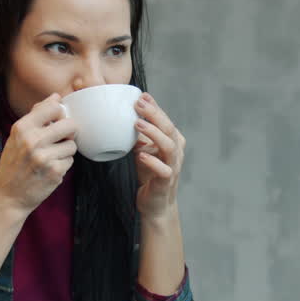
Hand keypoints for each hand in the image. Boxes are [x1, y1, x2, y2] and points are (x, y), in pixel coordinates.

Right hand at [0, 94, 77, 212]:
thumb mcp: (17, 136)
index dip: (60, 114)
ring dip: (65, 151)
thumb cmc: (13, 164)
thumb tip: (55, 97)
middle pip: (69, 124)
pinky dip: (63, 165)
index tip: (56, 122)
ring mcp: (44, 157)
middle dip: (68, 132)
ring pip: (72, 145)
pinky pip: (70, 161)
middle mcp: (32, 140)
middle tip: (59, 141)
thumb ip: (36, 115)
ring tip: (51, 157)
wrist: (7, 196)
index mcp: (22, 127)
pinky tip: (50, 169)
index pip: (54, 107)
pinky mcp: (55, 172)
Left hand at [132, 93, 184, 221]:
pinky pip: (164, 170)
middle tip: (139, 104)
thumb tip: (123, 118)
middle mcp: (176, 152)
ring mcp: (173, 167)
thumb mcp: (143, 150)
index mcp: (173, 141)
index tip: (141, 96)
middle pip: (169, 129)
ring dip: (154, 133)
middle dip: (155, 114)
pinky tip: (141, 155)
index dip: (155, 107)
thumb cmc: (149, 175)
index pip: (165, 120)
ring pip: (169, 146)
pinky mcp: (166, 182)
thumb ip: (139, 136)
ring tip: (138, 124)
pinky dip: (153, 161)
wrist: (156, 204)